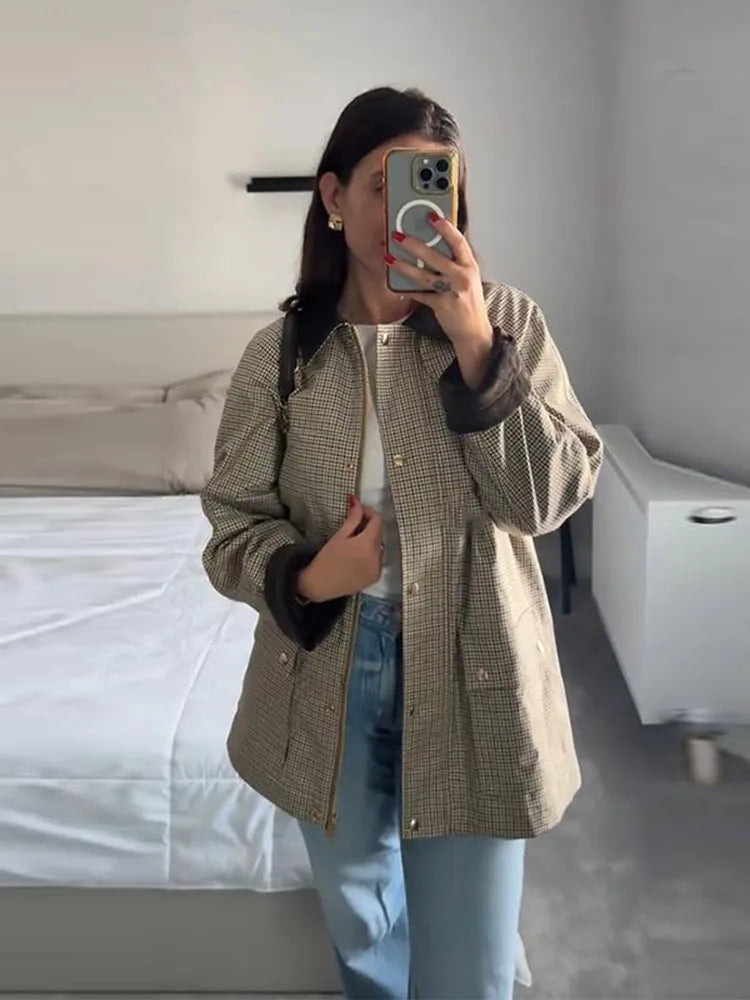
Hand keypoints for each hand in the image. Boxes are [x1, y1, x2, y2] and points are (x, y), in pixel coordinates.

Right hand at [297, 496, 382, 601]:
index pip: (377, 521)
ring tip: (353, 543)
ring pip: (379, 546)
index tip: (358, 511)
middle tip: (353, 526)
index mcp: (367, 545)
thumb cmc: (326, 560)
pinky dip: (371, 555)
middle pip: (379, 533)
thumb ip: (353, 518)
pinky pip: (378, 560)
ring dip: (370, 541)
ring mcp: (377, 569)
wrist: (319, 585)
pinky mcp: (375, 577)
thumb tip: (357, 502)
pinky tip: (356, 557)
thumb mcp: (339, 536)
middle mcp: (377, 557)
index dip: (368, 512)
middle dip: (368, 526)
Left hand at [385, 214, 493, 350]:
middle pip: (436, 257)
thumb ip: (455, 262)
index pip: (458, 242)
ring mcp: (452, 292)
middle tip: (398, 236)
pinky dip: (407, 290)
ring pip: (424, 276)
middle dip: (415, 245)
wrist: (474, 330)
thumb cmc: (469, 302)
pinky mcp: (442, 306)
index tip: (432, 216)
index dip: (445, 227)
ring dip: (404, 266)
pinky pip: (420, 295)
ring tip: (389, 257)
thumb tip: (434, 244)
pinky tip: (394, 284)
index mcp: (470, 266)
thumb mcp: (468, 278)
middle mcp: (462, 277)